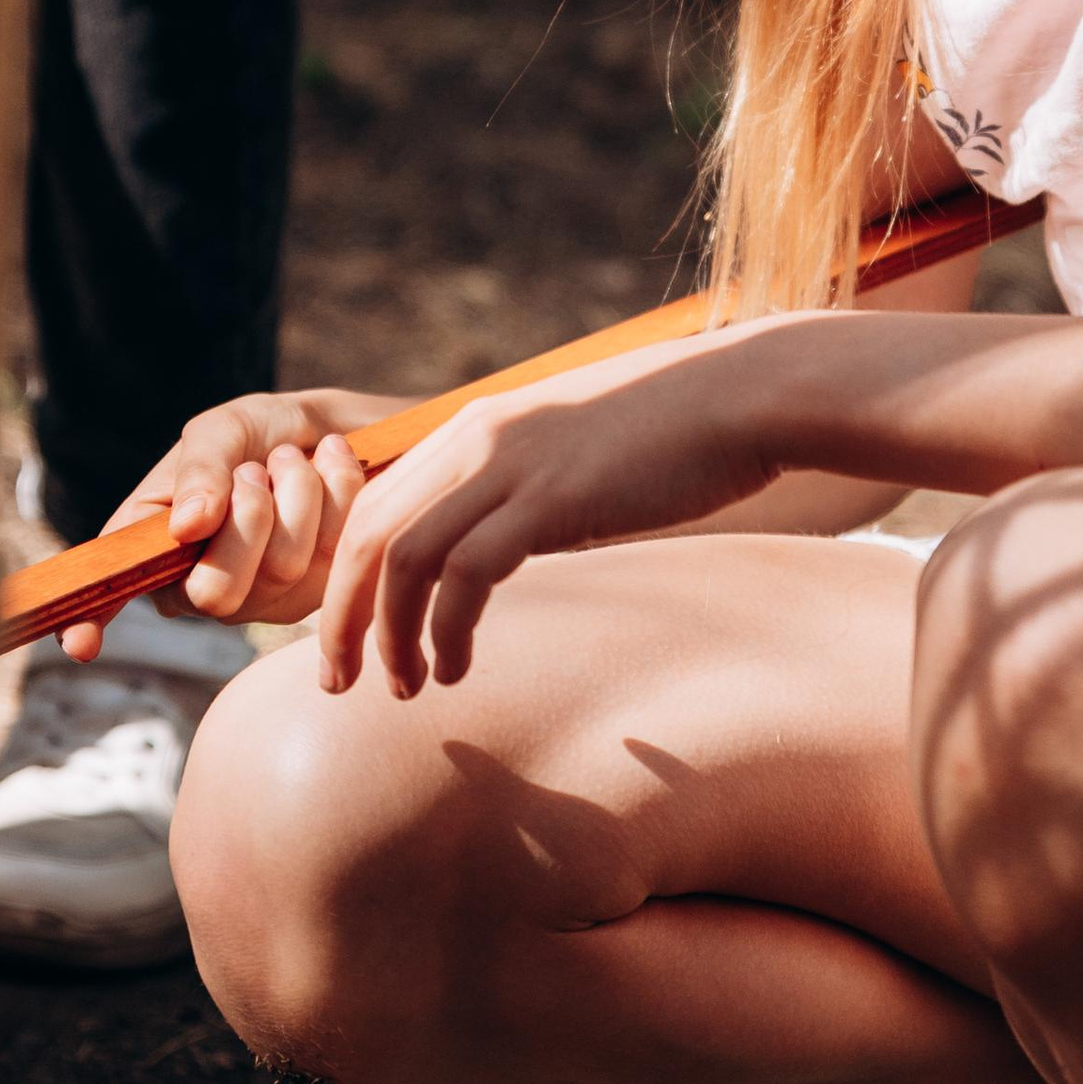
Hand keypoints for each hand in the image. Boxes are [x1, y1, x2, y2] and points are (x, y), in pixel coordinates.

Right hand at [54, 389, 381, 659]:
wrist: (339, 427)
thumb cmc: (264, 432)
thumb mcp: (222, 432)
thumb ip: (201, 469)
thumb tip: (187, 527)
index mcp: (159, 549)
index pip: (113, 593)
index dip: (90, 620)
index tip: (77, 644)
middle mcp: (204, 588)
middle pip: (215, 592)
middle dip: (245, 515)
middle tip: (254, 471)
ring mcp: (266, 599)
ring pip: (283, 566)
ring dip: (296, 487)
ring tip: (292, 460)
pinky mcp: (323, 592)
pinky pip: (333, 549)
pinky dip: (335, 485)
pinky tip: (331, 463)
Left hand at [315, 323, 789, 699]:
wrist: (743, 395)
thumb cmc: (673, 431)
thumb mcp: (571, 451)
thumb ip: (522, 487)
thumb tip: (498, 547)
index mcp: (475, 427)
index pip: (372, 505)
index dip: (346, 578)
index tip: (349, 637)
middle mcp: (476, 438)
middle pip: (366, 534)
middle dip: (342, 617)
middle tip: (339, 682)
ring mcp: (510, 465)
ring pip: (401, 558)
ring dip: (387, 635)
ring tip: (403, 688)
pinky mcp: (551, 498)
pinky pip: (465, 574)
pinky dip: (445, 631)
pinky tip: (457, 670)